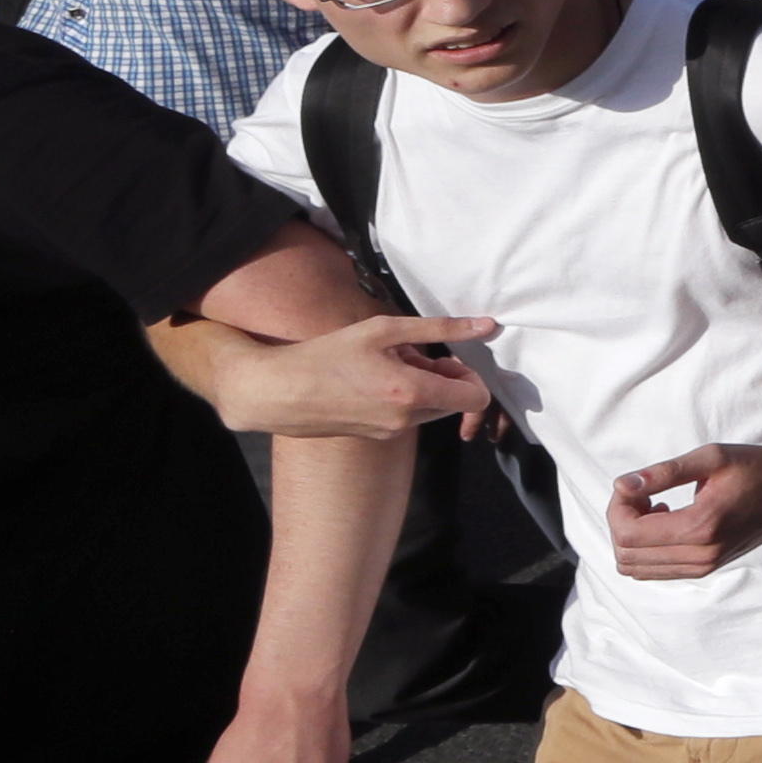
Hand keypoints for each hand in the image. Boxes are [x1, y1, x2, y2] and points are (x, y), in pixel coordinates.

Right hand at [208, 310, 499, 438]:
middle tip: (411, 354)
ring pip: (429, 408)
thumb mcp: (383, 330)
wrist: (274, 392)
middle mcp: (405, 420)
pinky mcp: (374, 436)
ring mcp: (389, 433)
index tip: (449, 357)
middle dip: (443, 377)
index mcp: (412, 394)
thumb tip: (487, 326)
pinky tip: (373, 378)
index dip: (472, 375)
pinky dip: (402, 397)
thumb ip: (440, 328)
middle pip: (453, 402)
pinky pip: (405, 416)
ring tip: (387, 362)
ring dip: (422, 385)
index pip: (476, 398)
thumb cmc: (326, 356)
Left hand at [606, 433, 761, 578]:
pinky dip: (647, 549)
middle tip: (640, 494)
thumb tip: (622, 485)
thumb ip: (664, 473)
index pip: (628, 534)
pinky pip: (656, 570)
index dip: (617, 508)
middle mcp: (700, 555)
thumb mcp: (711, 458)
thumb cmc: (755, 467)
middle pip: (627, 555)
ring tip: (653, 508)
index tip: (633, 485)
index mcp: (699, 528)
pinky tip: (666, 520)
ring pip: (637, 568)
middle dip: (620, 522)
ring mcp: (704, 566)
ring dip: (632, 538)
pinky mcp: (707, 568)